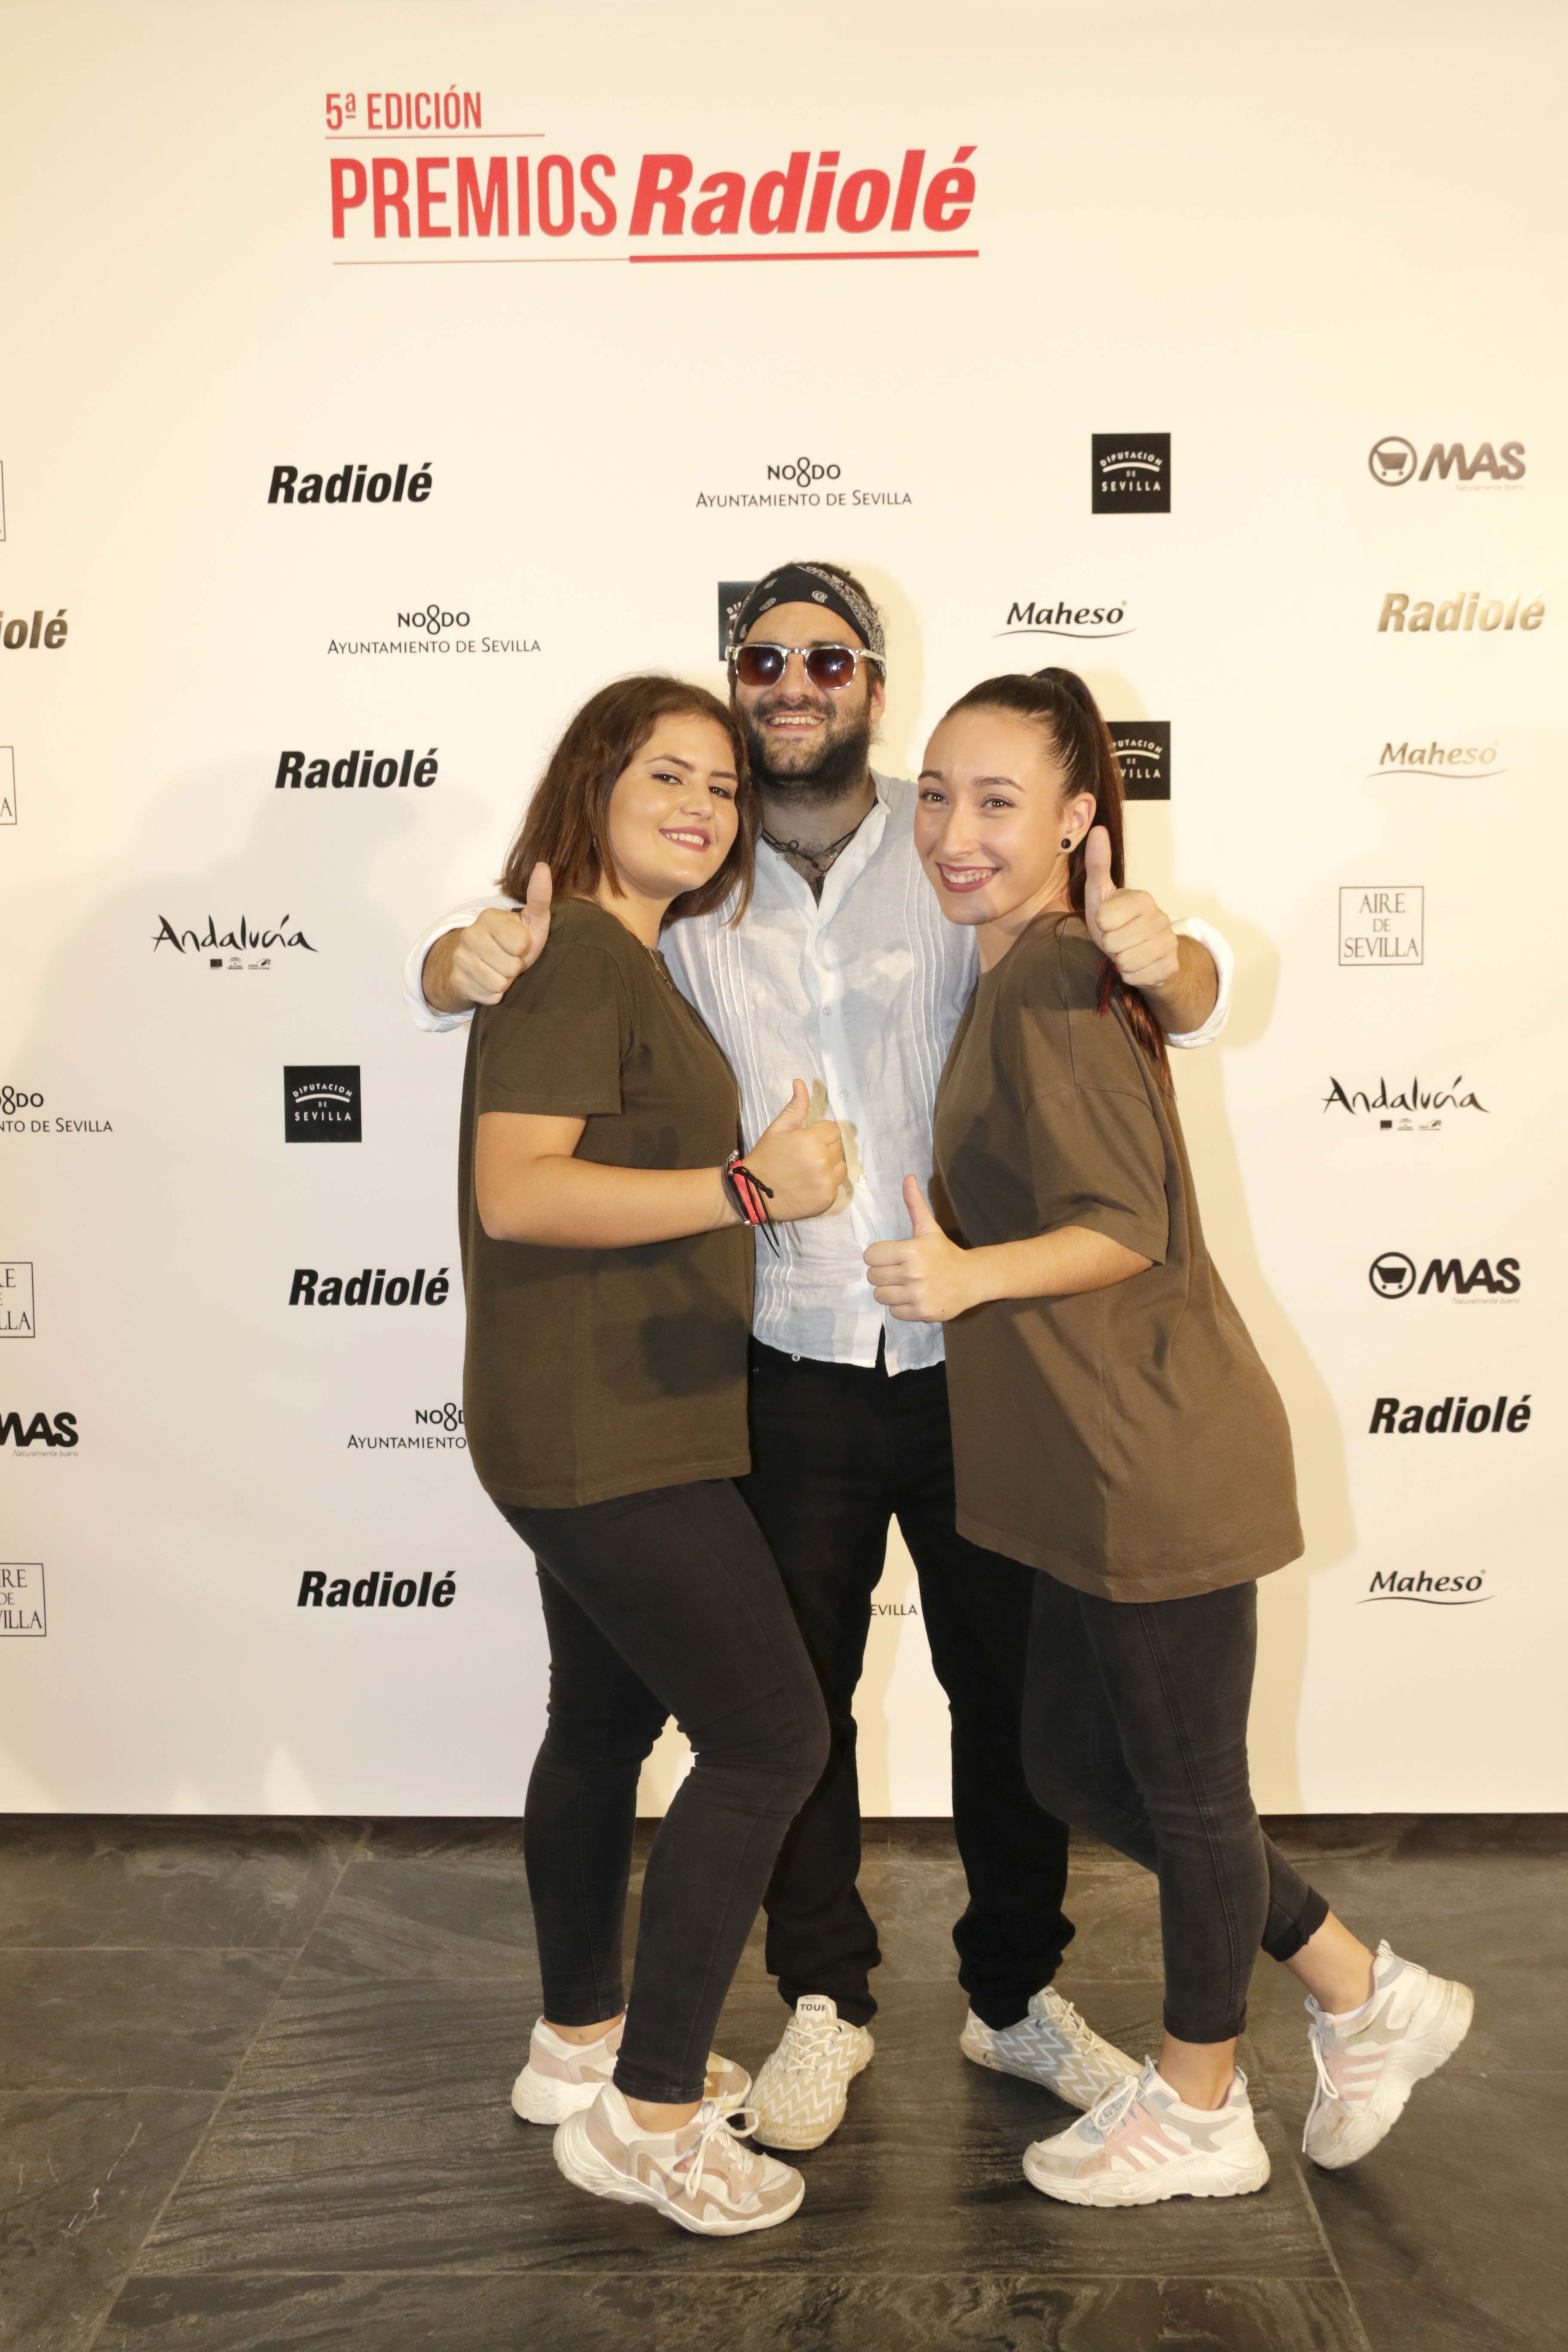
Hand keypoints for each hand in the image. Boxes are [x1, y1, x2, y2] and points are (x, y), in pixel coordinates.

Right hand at [431, 867, 552, 1008]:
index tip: (519, 945)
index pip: (521, 944)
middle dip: (515, 968)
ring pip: (499, 984)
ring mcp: (460, 958)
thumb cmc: (512, 941)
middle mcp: (470, 935)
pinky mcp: (457, 980)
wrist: (478, 963)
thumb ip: (539, 898)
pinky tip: (487, 981)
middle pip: (511, 967)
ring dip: (505, 982)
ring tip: (499, 970)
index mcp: (489, 917)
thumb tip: (543, 867)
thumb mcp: (531, 921)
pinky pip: (489, 997)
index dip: (525, 949)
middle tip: (508, 960)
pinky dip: (493, 994)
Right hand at [742, 1080, 846, 1222]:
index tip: (804, 1141)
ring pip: (840, 1166)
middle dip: (824, 1148)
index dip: (819, 1133)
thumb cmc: (765, 1157)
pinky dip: (825, 1184)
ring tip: (807, 1170)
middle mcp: (822, 1161)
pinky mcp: (827, 1198)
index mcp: (811, 1140)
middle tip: (803, 1157)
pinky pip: (836, 1185)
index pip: (832, 1129)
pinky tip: (808, 1185)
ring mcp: (826, 1182)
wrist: (753, 1193)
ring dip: (829, 1166)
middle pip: (837, 1147)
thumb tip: (801, 1082)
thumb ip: (795, 1107)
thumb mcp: (777, 1128)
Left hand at [862, 1176, 977, 1321]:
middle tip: (898, 1271)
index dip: (877, 1256)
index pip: (871, 1256)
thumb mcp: (929, 1228)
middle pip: (872, 1277)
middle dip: (882, 1273)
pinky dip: (900, 1306)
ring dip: (889, 1291)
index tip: (890, 1257)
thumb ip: (915, 1204)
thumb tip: (908, 1177)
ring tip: (904, 1284)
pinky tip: (913, 1296)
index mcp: (911, 1250)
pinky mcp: (921, 1312)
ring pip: (880, 1296)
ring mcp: (917, 1295)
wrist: (972, 1279)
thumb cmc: (945, 1252)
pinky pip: (893, 1312)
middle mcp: (913, 1273)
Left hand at [1082, 826, 1179, 989]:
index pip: (1103, 919)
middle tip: (1117, 939)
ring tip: (1127, 951)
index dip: (1100, 925)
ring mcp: (1169, 943)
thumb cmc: (1116, 922)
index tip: (1108, 922)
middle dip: (1110, 945)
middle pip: (1113, 943)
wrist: (1143, 953)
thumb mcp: (1101, 893)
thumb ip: (1098, 864)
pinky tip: (1138, 964)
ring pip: (1126, 961)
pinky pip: (1137, 977)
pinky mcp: (1171, 966)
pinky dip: (1131, 975)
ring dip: (1120, 961)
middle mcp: (1160, 918)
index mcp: (1142, 898)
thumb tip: (1098, 829)